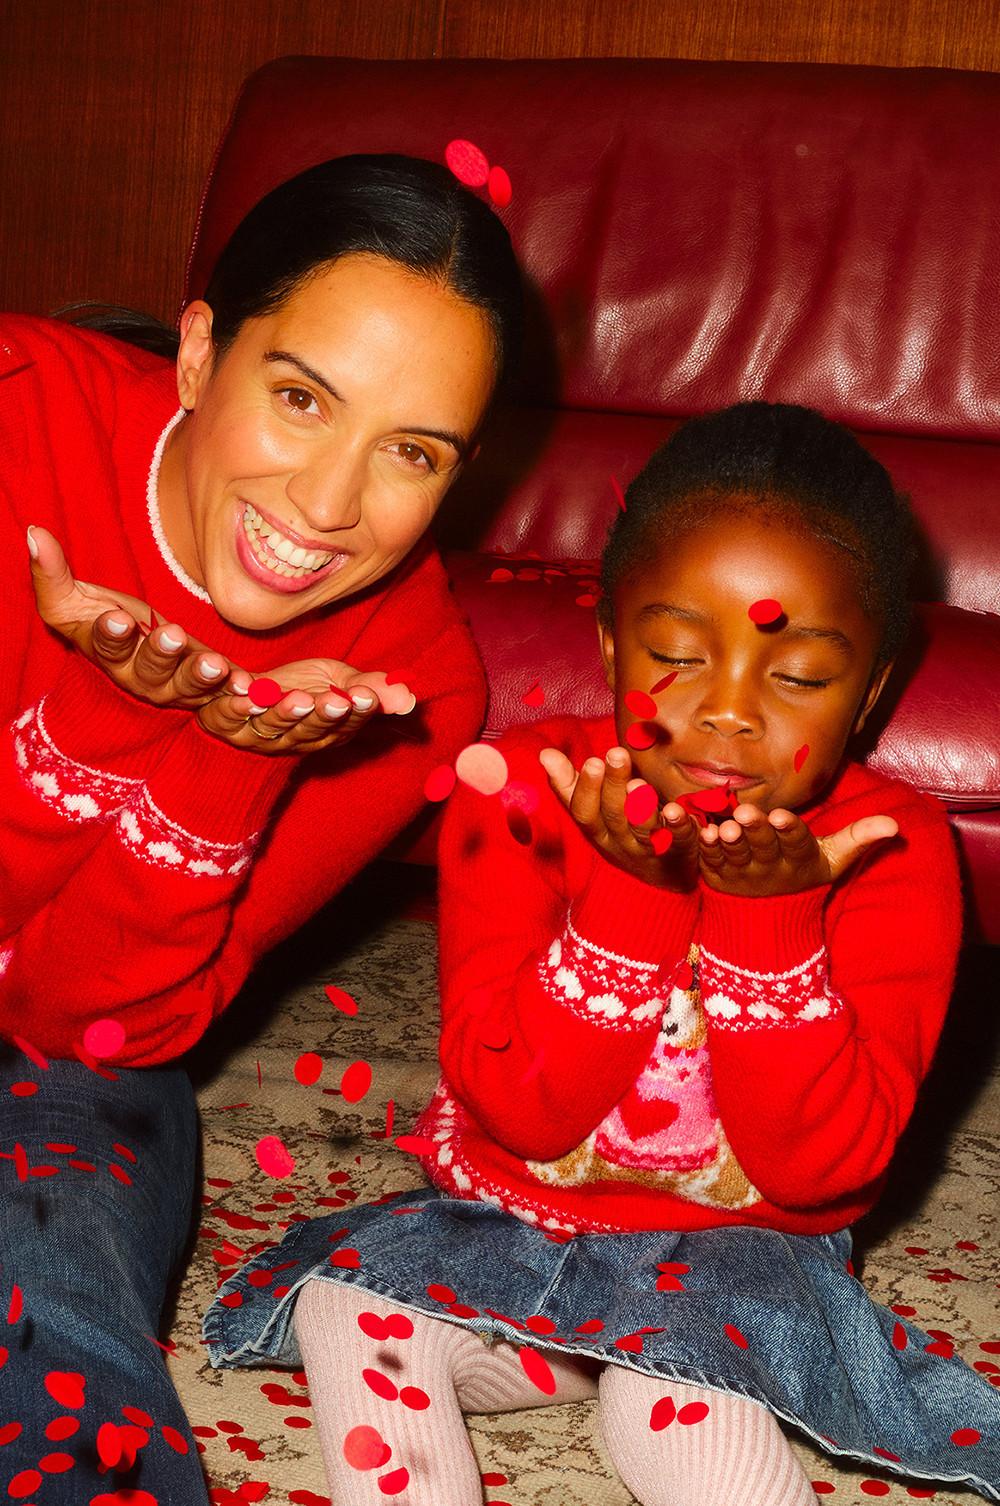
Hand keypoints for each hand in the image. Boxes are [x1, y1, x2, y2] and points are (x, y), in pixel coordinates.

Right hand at [28, 525, 242, 706]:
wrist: (142, 648)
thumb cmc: (106, 619)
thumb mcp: (75, 600)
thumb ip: (52, 573)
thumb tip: (34, 532)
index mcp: (108, 654)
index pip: (106, 644)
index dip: (111, 633)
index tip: (117, 618)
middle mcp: (142, 677)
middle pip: (150, 668)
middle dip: (161, 653)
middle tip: (170, 633)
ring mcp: (177, 686)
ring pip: (189, 684)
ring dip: (203, 675)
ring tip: (215, 664)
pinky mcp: (210, 688)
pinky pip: (223, 696)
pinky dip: (237, 693)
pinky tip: (252, 688)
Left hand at [196, 658, 415, 756]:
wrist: (247, 687)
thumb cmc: (302, 684)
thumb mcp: (339, 679)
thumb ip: (369, 687)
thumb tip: (409, 698)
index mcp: (327, 733)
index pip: (346, 724)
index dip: (356, 712)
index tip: (366, 695)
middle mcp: (293, 741)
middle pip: (311, 730)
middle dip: (325, 715)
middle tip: (340, 699)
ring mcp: (258, 735)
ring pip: (272, 726)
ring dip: (285, 712)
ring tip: (298, 696)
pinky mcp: (224, 722)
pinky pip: (228, 714)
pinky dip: (236, 702)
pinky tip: (245, 684)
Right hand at [539, 745, 699, 889]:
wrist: (665, 876)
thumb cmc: (624, 829)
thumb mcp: (595, 812)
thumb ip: (570, 784)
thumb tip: (545, 754)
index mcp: (598, 830)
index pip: (585, 812)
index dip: (586, 789)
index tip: (591, 761)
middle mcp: (622, 842)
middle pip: (614, 816)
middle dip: (613, 785)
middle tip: (617, 754)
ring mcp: (651, 848)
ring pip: (643, 831)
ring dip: (640, 808)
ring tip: (639, 785)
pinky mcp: (681, 849)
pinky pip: (679, 839)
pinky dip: (678, 824)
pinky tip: (676, 810)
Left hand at [698, 802, 898, 896]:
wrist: (770, 916)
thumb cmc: (805, 872)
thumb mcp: (834, 860)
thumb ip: (859, 838)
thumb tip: (895, 824)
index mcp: (799, 859)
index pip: (797, 844)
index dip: (790, 831)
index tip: (783, 816)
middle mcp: (770, 868)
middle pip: (764, 847)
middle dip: (757, 830)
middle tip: (747, 813)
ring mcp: (742, 874)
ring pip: (735, 855)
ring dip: (729, 841)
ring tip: (725, 826)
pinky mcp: (717, 876)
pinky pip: (710, 862)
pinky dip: (706, 850)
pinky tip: (702, 835)